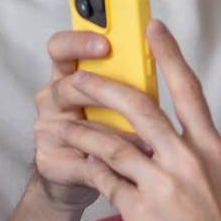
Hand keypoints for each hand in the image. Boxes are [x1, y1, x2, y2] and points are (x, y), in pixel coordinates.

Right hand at [29, 29, 133, 212]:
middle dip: (97, 88)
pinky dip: (109, 166)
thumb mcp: (121, 103)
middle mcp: (53, 99)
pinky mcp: (50, 162)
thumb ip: (132, 85)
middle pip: (66, 85)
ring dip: (113, 134)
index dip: (78, 42)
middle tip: (122, 94)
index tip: (105, 43)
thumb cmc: (107, 133)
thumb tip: (172, 70)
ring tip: (147, 141)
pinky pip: (84, 162)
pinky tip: (131, 170)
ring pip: (76, 127)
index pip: (61, 48)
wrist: (81, 177)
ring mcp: (48, 131)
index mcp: (69, 75)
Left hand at [50, 19, 220, 220]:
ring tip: (57, 122)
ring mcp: (165, 184)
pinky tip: (68, 161)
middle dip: (100, 85)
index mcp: (210, 148)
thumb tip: (159, 138)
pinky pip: (102, 177)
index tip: (152, 26)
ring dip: (78, 128)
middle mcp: (189, 159)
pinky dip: (81, 166)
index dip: (169, 54)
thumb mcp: (213, 185)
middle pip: (139, 104)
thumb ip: (188, 156)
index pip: (188, 89)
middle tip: (76, 75)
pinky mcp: (141, 210)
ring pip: (110, 140)